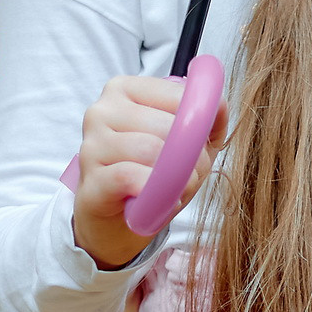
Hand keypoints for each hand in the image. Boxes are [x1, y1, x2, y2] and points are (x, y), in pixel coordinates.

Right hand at [71, 74, 229, 271]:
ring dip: (176, 177)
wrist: (118, 222)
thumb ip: (208, 120)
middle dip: (191, 157)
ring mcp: (91, 145)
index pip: (177, 95)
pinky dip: (155, 193)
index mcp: (123, 89)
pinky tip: (159, 202)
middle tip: (190, 176)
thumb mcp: (187, 144)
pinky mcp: (91, 179)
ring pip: (150, 150)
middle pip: (166, 125)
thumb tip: (220, 104)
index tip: (198, 146)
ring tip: (175, 191)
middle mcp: (101, 110)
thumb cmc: (152, 174)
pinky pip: (132, 176)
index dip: (199, 125)